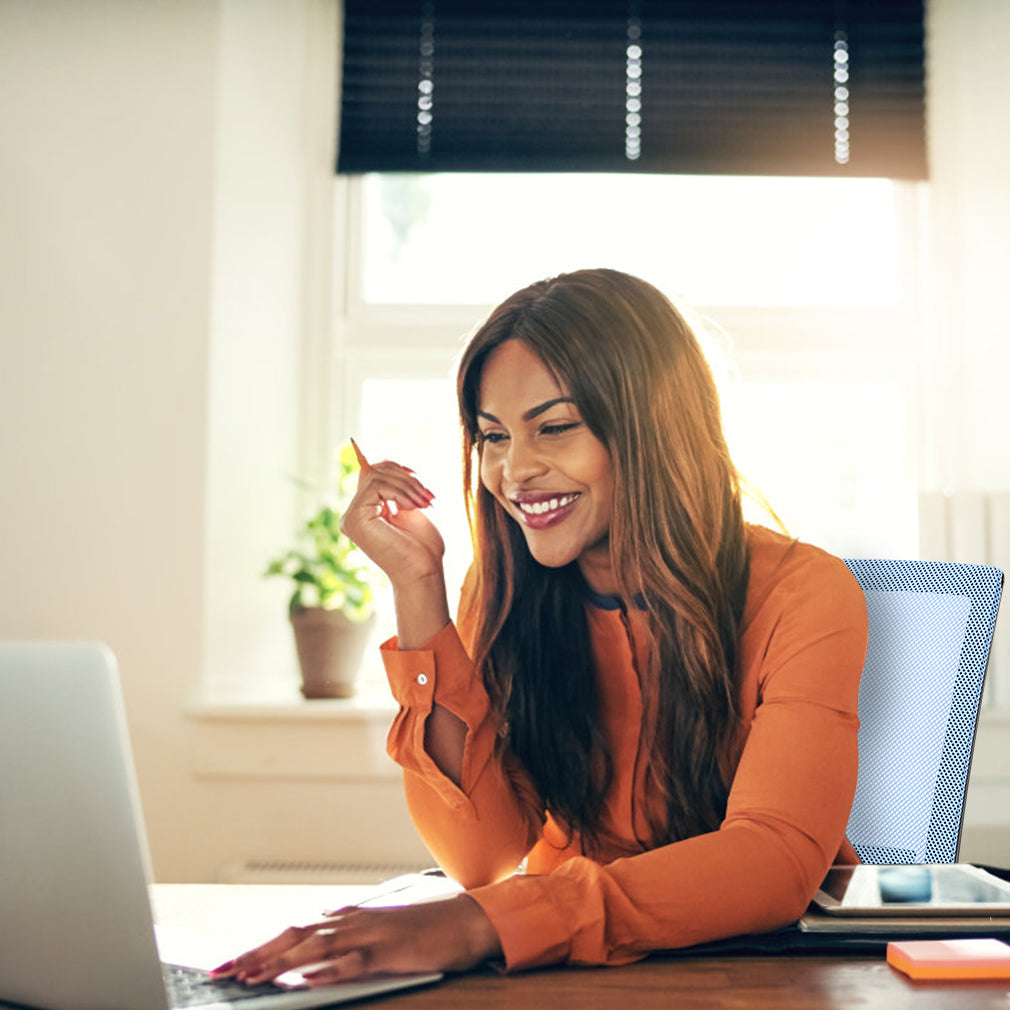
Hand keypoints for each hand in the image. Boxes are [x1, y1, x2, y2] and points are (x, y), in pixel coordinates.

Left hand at [211, 894, 501, 986]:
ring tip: (252, 977)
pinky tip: (309, 979)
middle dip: (256, 953)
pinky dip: (329, 970)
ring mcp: (372, 934)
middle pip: (295, 935)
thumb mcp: (380, 932)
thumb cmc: (426, 929)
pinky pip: (355, 961)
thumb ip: (348, 940)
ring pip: (317, 947)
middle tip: (223, 972)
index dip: (260, 946)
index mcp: (349, 917)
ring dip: (281, 962)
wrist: (468, 919)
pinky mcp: (391, 951)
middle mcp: (354, 920)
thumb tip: (314, 957)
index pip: (294, 930)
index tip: (230, 964)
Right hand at [340, 459, 444, 587]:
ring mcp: (351, 518)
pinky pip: (375, 486)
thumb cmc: (422, 548)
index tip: (417, 476)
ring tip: (425, 503)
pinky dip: (400, 492)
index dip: (393, 468)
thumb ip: (396, 489)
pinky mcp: (354, 519)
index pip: (370, 475)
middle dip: (405, 478)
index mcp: (365, 512)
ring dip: (407, 486)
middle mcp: (353, 515)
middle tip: (428, 496)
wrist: (424, 573)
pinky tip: (412, 508)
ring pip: (376, 477)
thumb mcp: (410, 509)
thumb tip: (384, 461)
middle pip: (373, 473)